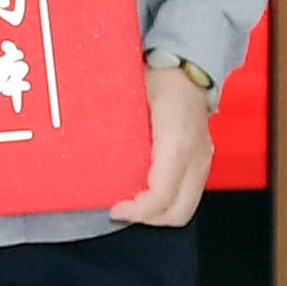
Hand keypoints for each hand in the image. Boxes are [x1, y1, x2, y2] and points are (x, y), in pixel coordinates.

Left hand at [108, 59, 217, 225]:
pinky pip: (188, 194)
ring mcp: (203, 160)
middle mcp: (196, 156)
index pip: (161, 194)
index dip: (136, 210)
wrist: (186, 67)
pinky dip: (167, 201)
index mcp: (176, 142)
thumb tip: (83, 154)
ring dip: (157, 212)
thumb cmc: (157, 80)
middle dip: (147, 219)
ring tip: (131, 203)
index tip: (113, 208)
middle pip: (177, 211)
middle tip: (120, 210)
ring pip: (185, 207)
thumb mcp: (129, 100)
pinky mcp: (202, 161)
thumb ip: (114, 130)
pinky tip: (145, 191)